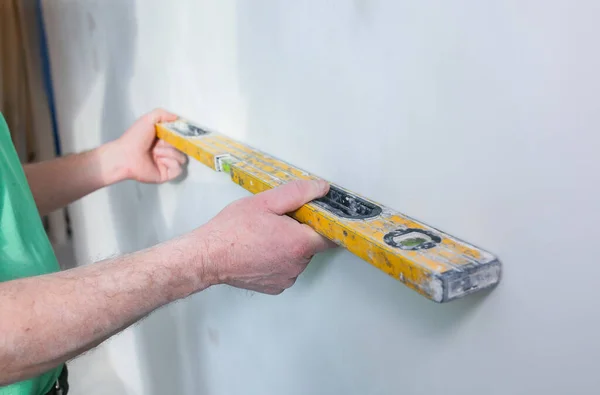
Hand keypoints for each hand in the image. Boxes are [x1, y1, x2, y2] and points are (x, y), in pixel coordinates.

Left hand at [111, 108, 186, 182]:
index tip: (178, 132)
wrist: (125, 155)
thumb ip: (162, 114)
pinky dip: (171, 162)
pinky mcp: (166, 174)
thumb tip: (177, 118)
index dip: (180, 134)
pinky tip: (160, 160)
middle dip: (173, 143)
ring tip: (156, 152)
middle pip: (182, 148)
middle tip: (161, 143)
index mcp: (161, 140)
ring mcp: (166, 164)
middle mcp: (165, 152)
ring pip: (182, 158)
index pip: (179, 137)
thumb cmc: (134, 138)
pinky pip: (179, 169)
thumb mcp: (148, 119)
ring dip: (170, 153)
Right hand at [198, 180, 336, 294]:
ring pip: (298, 258)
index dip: (326, 223)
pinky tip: (261, 250)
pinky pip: (286, 270)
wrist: (208, 256)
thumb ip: (298, 193)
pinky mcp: (276, 287)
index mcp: (299, 243)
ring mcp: (287, 278)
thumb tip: (321, 188)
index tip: (317, 216)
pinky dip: (278, 260)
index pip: (332, 235)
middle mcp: (297, 265)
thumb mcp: (265, 201)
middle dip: (300, 232)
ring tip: (265, 236)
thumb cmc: (232, 230)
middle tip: (277, 222)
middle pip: (312, 245)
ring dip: (288, 246)